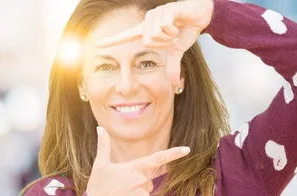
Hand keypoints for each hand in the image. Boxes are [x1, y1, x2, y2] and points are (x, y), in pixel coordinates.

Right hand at [86, 126, 190, 195]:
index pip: (158, 158)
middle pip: (148, 180)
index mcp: (134, 168)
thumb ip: (103, 146)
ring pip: (145, 192)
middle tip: (120, 186)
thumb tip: (100, 129)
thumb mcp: (100, 164)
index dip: (174, 153)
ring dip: (136, 194)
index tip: (187, 149)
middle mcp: (141, 181)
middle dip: (137, 182)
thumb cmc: (97, 186)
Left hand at [94, 0, 213, 85]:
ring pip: (155, 34)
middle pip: (147, 41)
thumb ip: (173, 65)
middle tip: (172, 38)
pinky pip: (165, 26)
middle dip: (164, 43)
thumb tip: (174, 84)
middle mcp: (147, 20)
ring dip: (169, 37)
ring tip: (176, 30)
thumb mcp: (178, 50)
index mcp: (147, 30)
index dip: (111, 41)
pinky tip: (178, 25)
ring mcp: (155, 14)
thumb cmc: (186, 29)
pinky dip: (174, 30)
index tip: (96, 45)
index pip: (125, 36)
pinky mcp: (166, 10)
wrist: (199, 15)